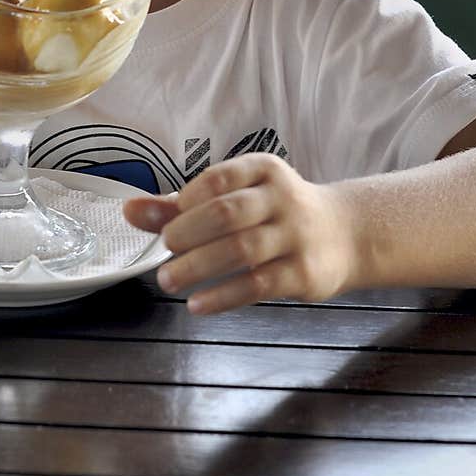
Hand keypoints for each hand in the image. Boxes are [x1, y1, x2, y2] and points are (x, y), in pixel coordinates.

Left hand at [123, 153, 360, 314]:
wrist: (346, 235)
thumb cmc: (276, 214)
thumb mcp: (237, 198)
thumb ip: (182, 206)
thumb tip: (129, 210)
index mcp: (263, 170)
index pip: (219, 177)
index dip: (187, 199)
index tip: (169, 221)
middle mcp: (282, 198)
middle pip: (226, 212)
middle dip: (186, 233)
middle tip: (165, 252)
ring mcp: (295, 235)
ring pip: (241, 249)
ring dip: (197, 266)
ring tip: (168, 280)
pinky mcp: (303, 272)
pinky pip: (258, 285)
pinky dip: (222, 296)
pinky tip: (197, 304)